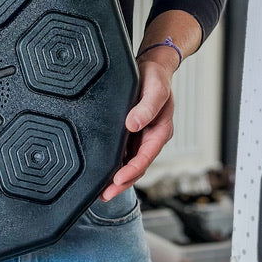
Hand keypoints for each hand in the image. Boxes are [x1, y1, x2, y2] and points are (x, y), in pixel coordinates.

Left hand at [100, 55, 174, 200]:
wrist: (153, 66)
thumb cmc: (157, 78)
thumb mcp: (155, 90)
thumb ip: (146, 107)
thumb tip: (133, 124)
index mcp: (160, 131)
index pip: (145, 158)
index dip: (131, 171)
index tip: (117, 180)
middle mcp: (150, 137)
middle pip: (137, 167)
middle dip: (122, 183)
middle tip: (104, 195)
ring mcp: (141, 137)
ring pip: (130, 163)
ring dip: (117, 178)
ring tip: (101, 191)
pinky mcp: (131, 133)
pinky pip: (124, 153)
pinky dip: (115, 164)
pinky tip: (103, 171)